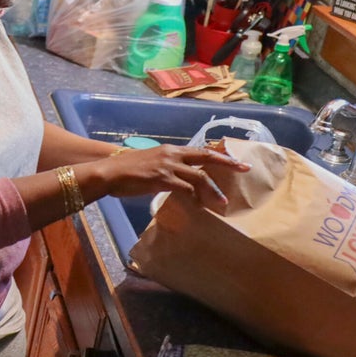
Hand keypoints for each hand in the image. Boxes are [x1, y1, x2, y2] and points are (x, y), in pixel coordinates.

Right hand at [83, 145, 250, 205]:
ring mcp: (168, 166)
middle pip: (207, 157)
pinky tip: (199, 207)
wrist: (111, 171)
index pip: (201, 150)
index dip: (219, 154)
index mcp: (171, 149)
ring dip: (212, 190)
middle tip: (245, 169)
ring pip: (199, 177)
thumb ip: (168, 168)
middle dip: (228, 163)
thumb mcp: (152, 163)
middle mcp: (173, 154)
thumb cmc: (128, 170)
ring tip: (223, 202)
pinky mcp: (162, 179)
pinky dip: (194, 198)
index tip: (235, 158)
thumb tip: (180, 179)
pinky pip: (185, 189)